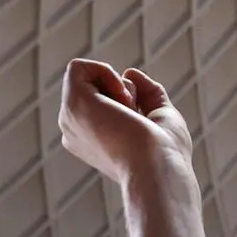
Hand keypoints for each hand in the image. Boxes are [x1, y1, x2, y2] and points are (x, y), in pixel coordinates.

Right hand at [58, 59, 190, 188]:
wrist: (158, 168)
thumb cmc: (165, 152)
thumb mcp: (161, 117)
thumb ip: (148, 93)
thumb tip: (129, 72)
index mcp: (92, 140)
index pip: (107, 102)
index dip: (131, 100)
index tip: (144, 121)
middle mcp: (76, 131)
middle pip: (99, 88)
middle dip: (125, 91)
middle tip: (137, 117)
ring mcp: (71, 119)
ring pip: (89, 78)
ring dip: (119, 85)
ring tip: (129, 112)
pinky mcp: (72, 103)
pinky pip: (78, 67)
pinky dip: (104, 71)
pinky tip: (121, 97)